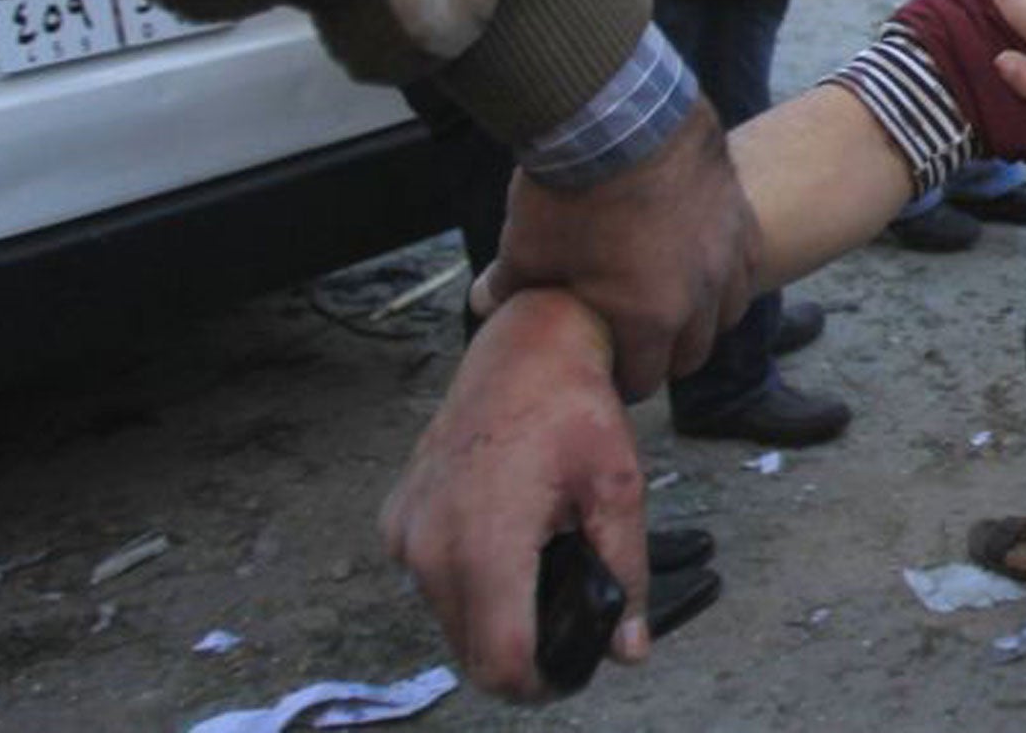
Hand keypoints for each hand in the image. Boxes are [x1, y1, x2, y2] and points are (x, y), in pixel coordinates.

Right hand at [381, 290, 648, 700]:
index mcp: (485, 540)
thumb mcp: (618, 489)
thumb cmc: (573, 408)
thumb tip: (629, 650)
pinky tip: (506, 540)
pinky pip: (430, 581)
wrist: (524, 344)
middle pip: (472, 651)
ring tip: (539, 566)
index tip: (572, 666)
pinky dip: (467, 581)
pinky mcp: (396, 517)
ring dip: (493, 615)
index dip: (541, 681)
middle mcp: (430, 544)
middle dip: (522, 651)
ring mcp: (406, 531)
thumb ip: (624, 574)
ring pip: (450, 620)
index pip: (499, 661)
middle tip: (568, 614)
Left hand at [475, 98, 759, 401]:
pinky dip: (726, 274)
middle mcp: (699, 295)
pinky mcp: (741, 216)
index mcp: (648, 318)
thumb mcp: (527, 246)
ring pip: (727, 313)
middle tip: (638, 341)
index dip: (623, 379)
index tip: (607, 369)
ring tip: (677, 305)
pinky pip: (746, 264)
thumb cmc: (570, 189)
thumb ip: (510, 287)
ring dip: (703, 319)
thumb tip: (483, 305)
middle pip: (693, 354)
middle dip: (665, 355)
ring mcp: (727, 254)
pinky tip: (703, 262)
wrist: (618, 115)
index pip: (645, 378)